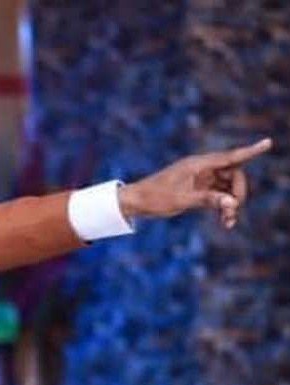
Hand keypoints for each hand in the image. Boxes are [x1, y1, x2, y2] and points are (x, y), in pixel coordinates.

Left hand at [118, 137, 271, 229]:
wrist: (135, 202)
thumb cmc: (155, 198)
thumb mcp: (183, 200)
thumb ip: (209, 200)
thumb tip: (233, 204)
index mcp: (199, 164)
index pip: (231, 157)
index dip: (251, 151)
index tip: (268, 143)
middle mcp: (202, 168)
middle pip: (233, 175)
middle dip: (238, 194)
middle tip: (233, 213)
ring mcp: (200, 179)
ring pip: (226, 188)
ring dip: (230, 204)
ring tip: (228, 223)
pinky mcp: (197, 190)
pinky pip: (217, 196)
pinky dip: (222, 207)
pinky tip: (225, 222)